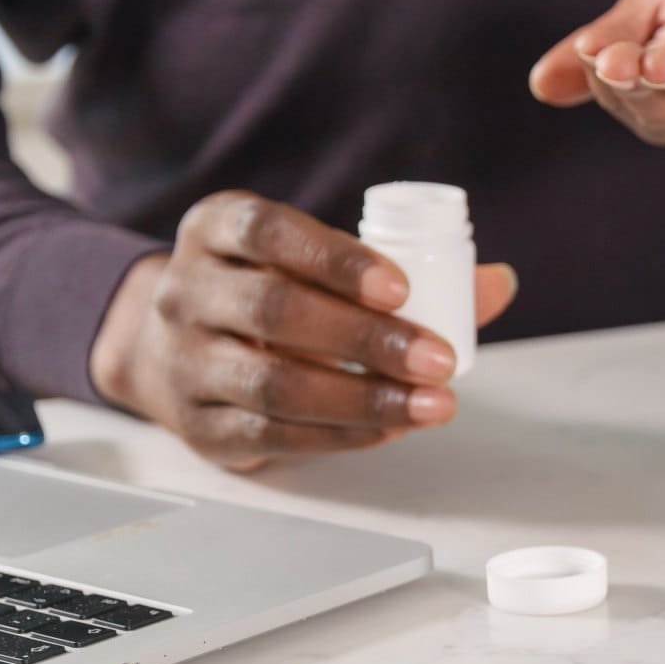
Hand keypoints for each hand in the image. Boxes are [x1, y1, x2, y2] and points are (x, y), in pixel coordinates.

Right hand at [88, 191, 519, 470]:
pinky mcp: (198, 423)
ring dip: (362, 399)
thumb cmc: (264, 291)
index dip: (337, 260)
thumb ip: (404, 270)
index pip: (269, 232)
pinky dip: (340, 435)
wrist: (167, 349)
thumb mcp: (312, 261)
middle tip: (438, 358)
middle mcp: (187, 290)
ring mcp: (184, 360)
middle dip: (366, 339)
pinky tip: (390, 428)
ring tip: (431, 403)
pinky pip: (271, 434)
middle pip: (275, 311)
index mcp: (217, 228)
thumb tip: (497, 283)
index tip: (401, 287)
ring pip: (272, 384)